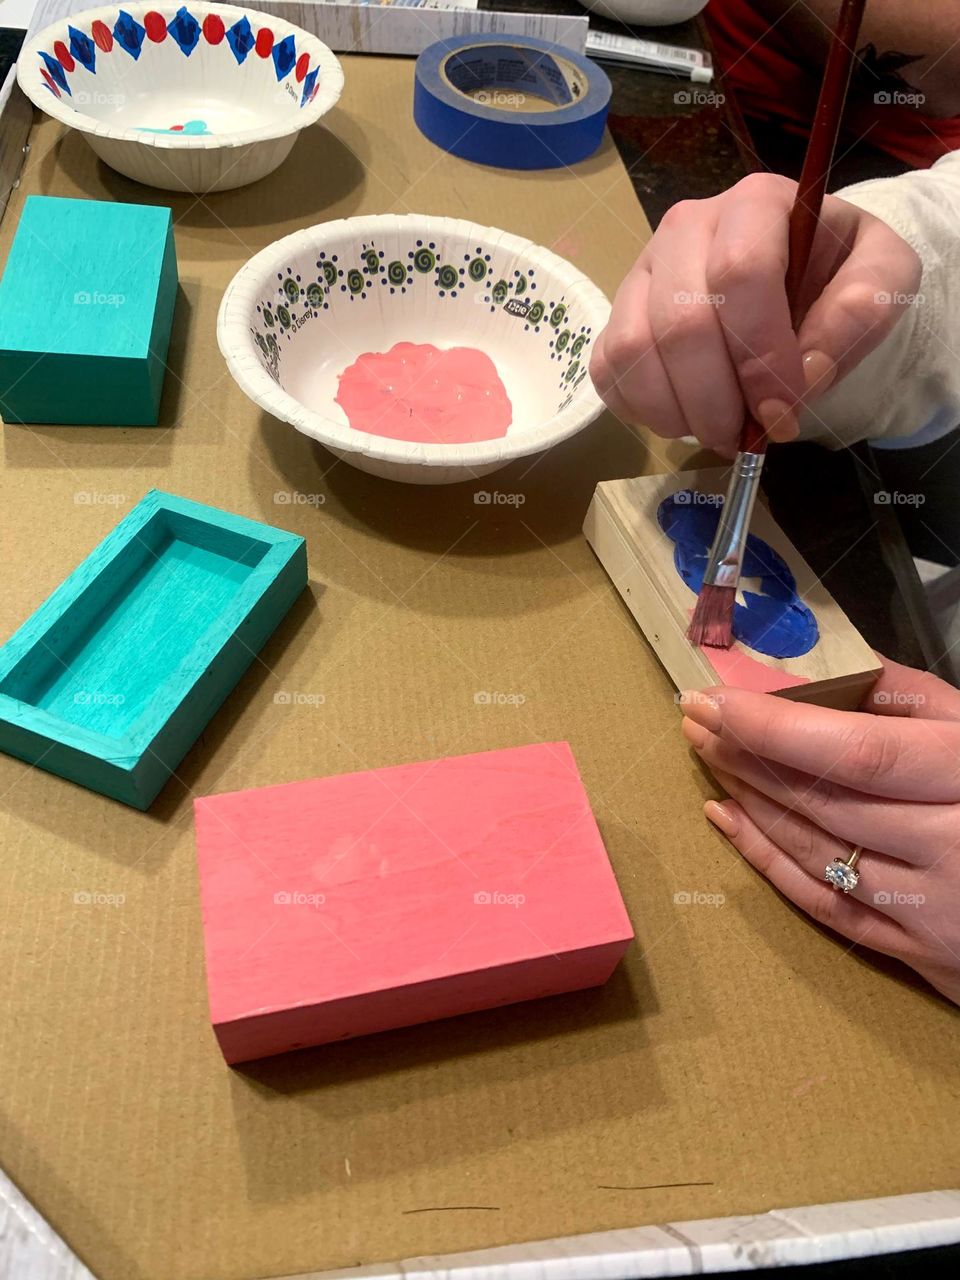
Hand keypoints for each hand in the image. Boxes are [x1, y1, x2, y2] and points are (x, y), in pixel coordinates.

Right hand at [590, 173, 921, 455]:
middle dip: (717, 399)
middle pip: (680, 321)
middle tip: (749, 437)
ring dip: (678, 411)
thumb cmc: (837, 276)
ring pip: (634, 350)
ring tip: (719, 430)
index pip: (740, 273)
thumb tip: (809, 371)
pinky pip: (608, 371)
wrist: (800, 280)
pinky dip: (643, 410)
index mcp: (755, 204)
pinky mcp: (616, 316)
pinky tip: (685, 417)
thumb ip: (862, 312)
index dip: (760, 357)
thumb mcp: (883, 278)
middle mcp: (685, 227)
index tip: (784, 413)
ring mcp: (641, 272)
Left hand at [679, 655, 959, 1003]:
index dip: (778, 727)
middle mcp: (952, 850)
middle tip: (695, 718)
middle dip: (747, 754)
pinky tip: (725, 818)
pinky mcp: (918, 954)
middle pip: (825, 802)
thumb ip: (916, 700)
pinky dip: (766, 859)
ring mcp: (932, 911)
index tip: (717, 699)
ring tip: (706, 755)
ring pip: (815, 852)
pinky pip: (823, 906)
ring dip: (749, 799)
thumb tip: (828, 678)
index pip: (858, 753)